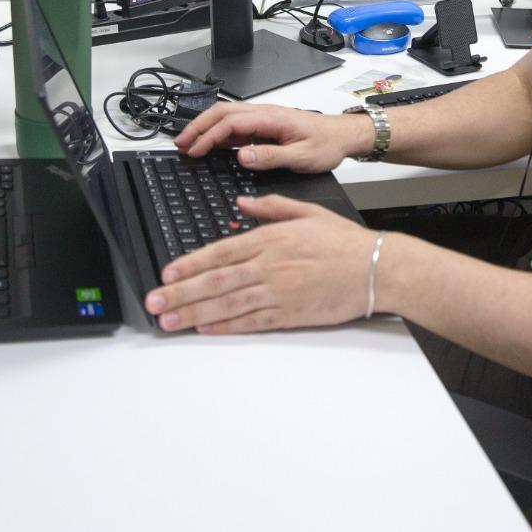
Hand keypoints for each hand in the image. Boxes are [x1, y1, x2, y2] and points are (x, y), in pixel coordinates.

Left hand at [144, 195, 377, 333]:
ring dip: (194, 313)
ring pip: (227, 304)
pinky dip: (226, 326)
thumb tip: (242, 203)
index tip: (166, 273)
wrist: (377, 268)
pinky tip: (205, 328)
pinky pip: (251, 322)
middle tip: (154, 301)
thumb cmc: (345, 242)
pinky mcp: (290, 314)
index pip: (220, 252)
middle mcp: (269, 265)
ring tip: (169, 320)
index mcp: (270, 239)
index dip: (189, 264)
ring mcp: (278, 292)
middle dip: (180, 292)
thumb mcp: (306, 212)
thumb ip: (271, 207)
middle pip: (215, 281)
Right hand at [174, 101, 367, 172]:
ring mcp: (262, 118)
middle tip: (180, 144)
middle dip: (197, 127)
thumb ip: (271, 157)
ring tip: (188, 143)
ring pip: (226, 116)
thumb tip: (243, 156)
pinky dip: (217, 133)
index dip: (208, 136)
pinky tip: (209, 144)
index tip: (194, 151)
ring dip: (204, 127)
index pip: (230, 123)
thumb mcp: (301, 157)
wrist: (342, 135)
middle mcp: (264, 114)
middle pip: (221, 113)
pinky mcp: (264, 126)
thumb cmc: (326, 144)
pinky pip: (235, 125)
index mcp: (271, 118)